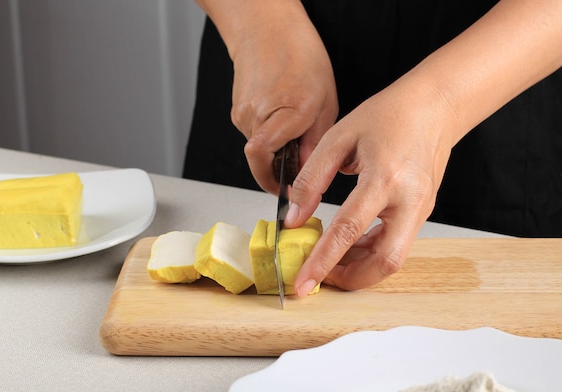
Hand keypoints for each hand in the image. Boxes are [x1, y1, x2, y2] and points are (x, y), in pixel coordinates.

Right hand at [228, 6, 337, 193]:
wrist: (266, 30)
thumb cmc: (299, 56)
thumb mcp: (325, 101)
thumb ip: (315, 141)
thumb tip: (307, 173)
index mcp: (287, 110)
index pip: (264, 157)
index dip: (273, 181)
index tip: (286, 193)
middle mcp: (257, 114)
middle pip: (263, 159)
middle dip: (281, 166)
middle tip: (299, 155)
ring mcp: (242, 114)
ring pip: (259, 148)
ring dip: (276, 147)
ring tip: (293, 123)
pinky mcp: (237, 112)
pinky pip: (255, 134)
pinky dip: (269, 134)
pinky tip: (281, 114)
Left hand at [287, 74, 457, 294]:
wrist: (434, 107)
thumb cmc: (388, 116)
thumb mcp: (339, 137)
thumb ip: (312, 179)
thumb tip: (294, 219)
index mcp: (385, 177)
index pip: (348, 230)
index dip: (323, 260)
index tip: (303, 283)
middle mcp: (409, 200)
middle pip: (385, 261)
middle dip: (351, 279)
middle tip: (321, 278)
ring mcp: (421, 209)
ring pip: (393, 258)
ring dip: (361, 268)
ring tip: (331, 260)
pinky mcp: (423, 212)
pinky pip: (398, 244)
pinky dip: (372, 252)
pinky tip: (351, 245)